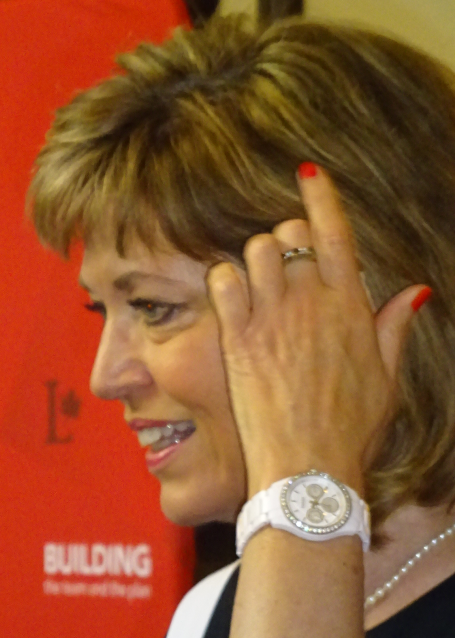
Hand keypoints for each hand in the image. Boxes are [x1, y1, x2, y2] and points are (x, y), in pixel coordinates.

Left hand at [206, 163, 428, 496]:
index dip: (321, 195)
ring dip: (254, 257)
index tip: (309, 171)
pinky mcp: (238, 340)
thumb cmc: (350, 428)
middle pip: (291, 233)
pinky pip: (223, 282)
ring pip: (256, 249)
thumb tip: (414, 291)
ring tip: (256, 284)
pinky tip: (230, 298)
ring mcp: (273, 319)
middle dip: (285, 238)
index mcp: (351, 307)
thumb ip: (394, 328)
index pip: (335, 231)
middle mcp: (312, 303)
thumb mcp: (386, 378)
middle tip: (282, 266)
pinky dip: (224, 280)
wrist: (308, 466)